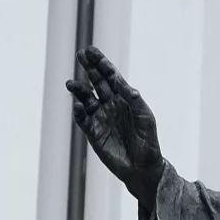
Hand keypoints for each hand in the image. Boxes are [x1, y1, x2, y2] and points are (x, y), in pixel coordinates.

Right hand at [68, 48, 164, 206]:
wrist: (143, 167)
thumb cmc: (148, 141)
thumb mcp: (145, 117)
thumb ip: (134, 99)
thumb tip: (121, 82)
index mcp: (124, 99)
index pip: (111, 77)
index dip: (102, 63)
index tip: (92, 51)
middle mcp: (111, 105)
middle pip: (97, 82)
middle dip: (89, 68)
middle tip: (81, 54)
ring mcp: (101, 118)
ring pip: (86, 99)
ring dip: (79, 90)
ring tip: (71, 84)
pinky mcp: (93, 133)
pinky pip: (83, 119)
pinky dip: (78, 112)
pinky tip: (77, 105)